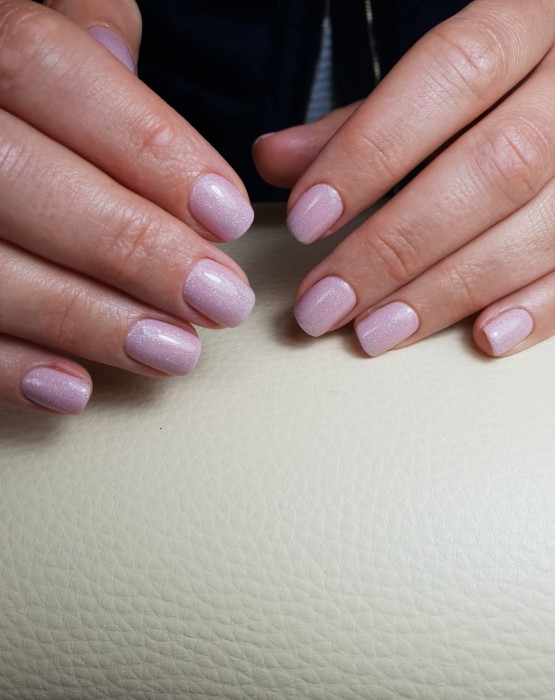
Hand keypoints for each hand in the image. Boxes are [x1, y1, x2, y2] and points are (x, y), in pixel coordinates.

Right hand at [0, 0, 254, 414]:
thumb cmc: (11, 95)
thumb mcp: (37, 25)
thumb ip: (82, 42)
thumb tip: (120, 63)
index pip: (41, 66)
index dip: (145, 144)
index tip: (226, 213)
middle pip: (19, 180)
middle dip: (134, 248)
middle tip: (219, 300)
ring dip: (88, 319)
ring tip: (174, 350)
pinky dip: (10, 369)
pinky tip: (76, 388)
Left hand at [255, 0, 554, 359]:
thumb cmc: (496, 84)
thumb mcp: (431, 80)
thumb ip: (362, 121)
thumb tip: (277, 160)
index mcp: (528, 20)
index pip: (454, 74)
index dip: (374, 151)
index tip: (308, 218)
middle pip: (496, 166)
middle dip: (398, 246)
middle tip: (327, 302)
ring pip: (540, 226)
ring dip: (449, 290)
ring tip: (377, 330)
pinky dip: (537, 308)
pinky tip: (481, 336)